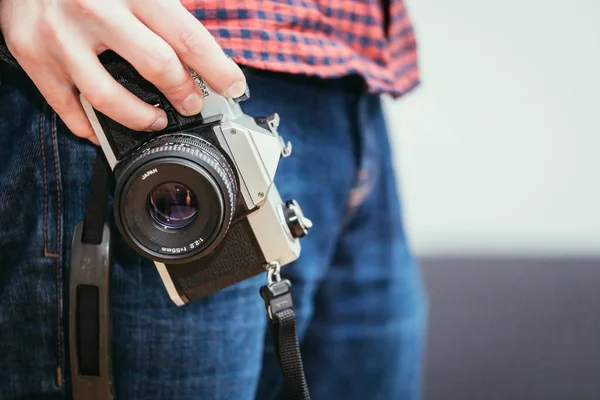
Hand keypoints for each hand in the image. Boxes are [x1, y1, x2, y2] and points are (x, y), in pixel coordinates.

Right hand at [0, 0, 246, 143]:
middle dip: (185, 93)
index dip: (217, 68)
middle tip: (193, 104)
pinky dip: (89, 126)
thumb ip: (161, 10)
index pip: (186, 36)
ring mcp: (60, 36)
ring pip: (109, 97)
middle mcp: (95, 10)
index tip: (234, 86)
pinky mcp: (31, 54)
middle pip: (157, 66)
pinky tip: (103, 128)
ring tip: (154, 120)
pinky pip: (66, 107)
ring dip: (140, 118)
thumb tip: (197, 50)